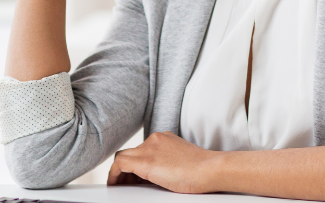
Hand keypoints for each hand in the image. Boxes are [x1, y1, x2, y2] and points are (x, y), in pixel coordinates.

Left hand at [106, 132, 221, 193]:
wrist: (210, 169)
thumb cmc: (203, 170)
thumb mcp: (182, 161)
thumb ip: (168, 162)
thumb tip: (159, 175)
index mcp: (165, 139)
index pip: (143, 149)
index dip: (135, 164)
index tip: (134, 177)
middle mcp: (155, 139)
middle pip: (131, 152)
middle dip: (126, 169)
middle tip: (126, 183)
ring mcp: (150, 148)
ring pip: (124, 157)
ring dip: (120, 172)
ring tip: (119, 185)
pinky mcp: (146, 161)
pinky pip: (120, 164)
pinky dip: (114, 174)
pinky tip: (114, 184)